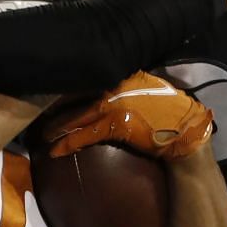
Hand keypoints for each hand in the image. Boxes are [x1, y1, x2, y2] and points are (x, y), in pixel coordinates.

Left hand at [38, 72, 213, 161]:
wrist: (187, 133)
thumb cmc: (175, 114)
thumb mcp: (155, 90)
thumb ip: (134, 86)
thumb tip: (117, 88)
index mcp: (127, 75)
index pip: (90, 79)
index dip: (69, 88)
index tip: (55, 93)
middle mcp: (119, 86)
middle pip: (78, 95)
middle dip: (57, 106)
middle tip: (39, 112)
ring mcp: (116, 104)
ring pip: (77, 115)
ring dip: (57, 126)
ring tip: (42, 134)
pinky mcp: (116, 125)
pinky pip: (86, 134)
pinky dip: (69, 143)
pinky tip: (56, 151)